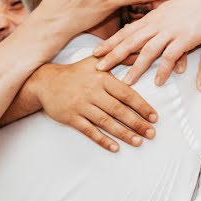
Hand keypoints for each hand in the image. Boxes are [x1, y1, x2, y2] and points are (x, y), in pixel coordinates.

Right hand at [32, 57, 156, 151]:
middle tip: (151, 133)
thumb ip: (120, 58)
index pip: (126, 93)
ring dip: (123, 133)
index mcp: (101, 78)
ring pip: (106, 122)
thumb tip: (143, 53)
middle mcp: (92, 91)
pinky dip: (102, 140)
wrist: (45, 82)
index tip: (154, 117)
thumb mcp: (96, 61)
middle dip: (137, 123)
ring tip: (138, 142)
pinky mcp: (71, 117)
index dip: (142, 106)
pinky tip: (115, 147)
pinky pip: (89, 131)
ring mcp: (81, 105)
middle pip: (118, 110)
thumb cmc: (75, 73)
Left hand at [93, 0, 200, 84]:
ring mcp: (170, 31)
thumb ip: (151, 23)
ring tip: (125, 82)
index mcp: (151, 18)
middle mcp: (157, 24)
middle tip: (98, 68)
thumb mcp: (166, 13)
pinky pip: (171, 56)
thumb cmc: (190, 9)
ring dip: (135, 67)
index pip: (126, 31)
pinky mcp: (185, 38)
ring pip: (148, 50)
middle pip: (130, 41)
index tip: (95, 53)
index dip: (110, 43)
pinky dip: (164, 70)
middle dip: (113, 55)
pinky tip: (158, 82)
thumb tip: (137, 31)